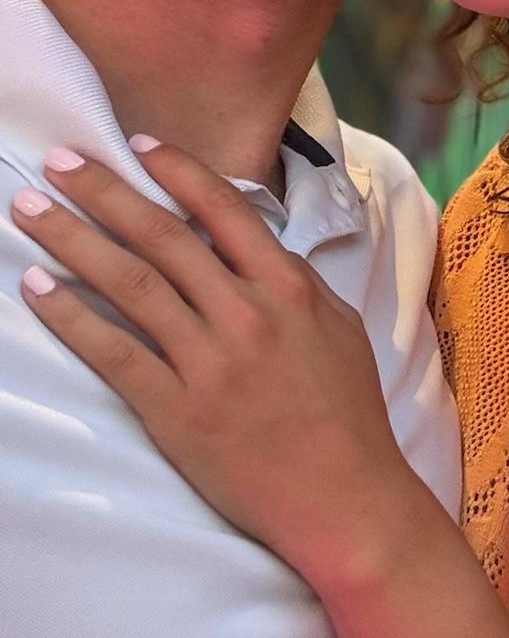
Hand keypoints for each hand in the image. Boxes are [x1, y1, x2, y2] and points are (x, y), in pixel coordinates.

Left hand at [12, 141, 424, 583]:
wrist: (342, 493)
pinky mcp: (174, 410)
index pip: (224, 210)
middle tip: (58, 162)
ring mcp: (207, 362)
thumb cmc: (347, 411)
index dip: (178, 171)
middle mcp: (244, 315)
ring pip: (128, 284)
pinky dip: (70, 316)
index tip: (139, 144)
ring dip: (73, 240)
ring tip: (31, 211)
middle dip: (104, 192)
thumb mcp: (339, 326)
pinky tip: (38, 287)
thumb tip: (254, 246)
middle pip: (162, 237)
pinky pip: (111, 352)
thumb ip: (294, 282)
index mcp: (288, 288)